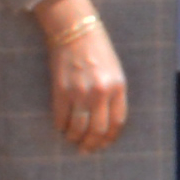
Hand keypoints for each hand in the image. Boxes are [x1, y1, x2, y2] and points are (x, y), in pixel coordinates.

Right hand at [34, 0, 127, 153]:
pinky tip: (61, 128)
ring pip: (78, 128)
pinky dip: (61, 127)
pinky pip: (61, 118)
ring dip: (75, 138)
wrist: (75, 30)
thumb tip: (105, 121)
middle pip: (98, 130)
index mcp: (118, 87)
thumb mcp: (114, 70)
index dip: (110, 138)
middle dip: (92, 144)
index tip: (104, 144)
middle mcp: (101, 92)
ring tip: (73, 140)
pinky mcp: (61, 90)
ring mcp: (80, 92)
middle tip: (86, 149)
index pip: (117, 122)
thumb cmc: (97, 50)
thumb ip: (113, 94)